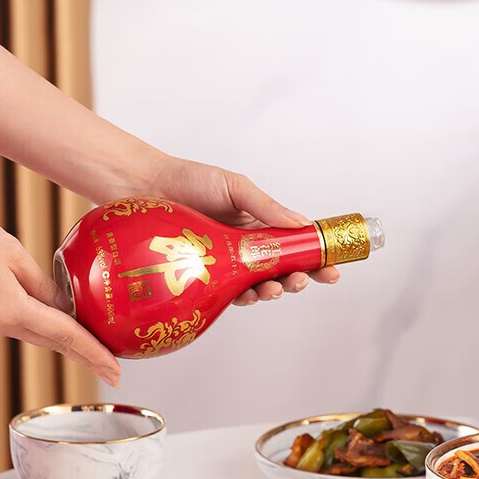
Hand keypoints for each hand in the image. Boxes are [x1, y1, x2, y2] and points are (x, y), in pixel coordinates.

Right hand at [0, 211, 119, 385]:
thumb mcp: (15, 254)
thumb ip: (45, 284)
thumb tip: (69, 307)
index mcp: (13, 311)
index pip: (66, 336)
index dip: (94, 353)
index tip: (115, 370)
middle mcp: (3, 325)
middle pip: (57, 344)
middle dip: (89, 359)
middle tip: (116, 375)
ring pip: (43, 337)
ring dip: (72, 347)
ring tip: (100, 356)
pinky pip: (28, 327)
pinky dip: (52, 331)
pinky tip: (67, 330)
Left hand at [147, 157, 340, 304]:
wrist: (145, 189)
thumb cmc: (189, 182)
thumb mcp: (234, 187)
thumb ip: (266, 207)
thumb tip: (302, 223)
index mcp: (259, 225)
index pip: (295, 245)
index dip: (316, 258)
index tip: (332, 268)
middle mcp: (247, 247)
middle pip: (282, 270)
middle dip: (299, 279)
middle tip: (302, 281)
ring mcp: (228, 265)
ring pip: (260, 285)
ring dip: (274, 290)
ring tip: (276, 288)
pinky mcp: (207, 279)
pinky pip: (231, 294)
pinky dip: (245, 296)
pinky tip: (249, 294)